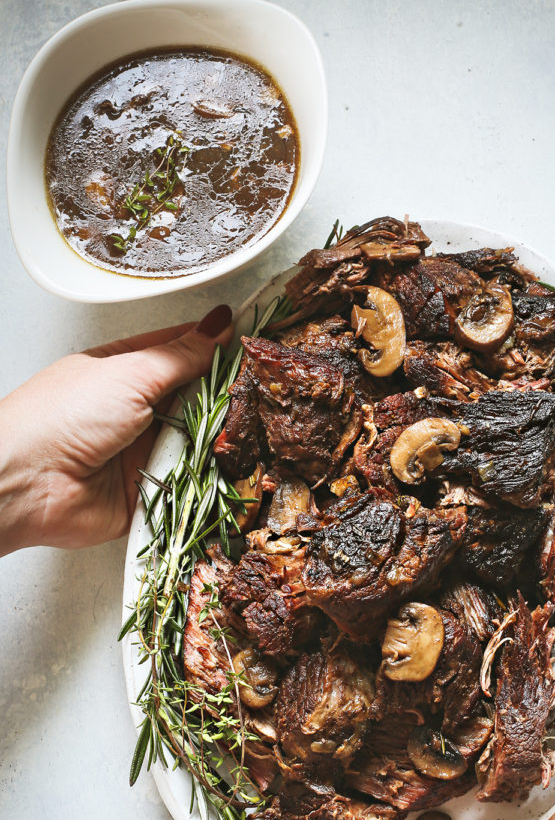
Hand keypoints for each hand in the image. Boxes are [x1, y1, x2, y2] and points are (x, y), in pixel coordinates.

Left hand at [0, 305, 232, 554]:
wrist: (28, 485)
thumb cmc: (61, 418)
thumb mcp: (129, 372)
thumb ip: (181, 355)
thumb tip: (218, 327)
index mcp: (123, 370)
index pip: (179, 350)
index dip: (214, 345)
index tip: (252, 340)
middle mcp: (135, 410)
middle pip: (196, 397)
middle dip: (224, 395)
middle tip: (260, 388)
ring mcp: (144, 451)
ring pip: (199, 440)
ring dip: (217, 438)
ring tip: (248, 427)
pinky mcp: (152, 491)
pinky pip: (191, 482)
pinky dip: (207, 476)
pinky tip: (230, 467)